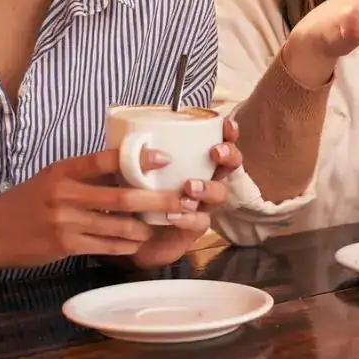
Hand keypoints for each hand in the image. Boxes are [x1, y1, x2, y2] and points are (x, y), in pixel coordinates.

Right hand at [0, 149, 190, 269]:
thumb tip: (130, 167)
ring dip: (146, 226)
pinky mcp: (65, 245)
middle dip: (158, 199)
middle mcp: (65, 193)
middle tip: (182, 200)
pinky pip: (107, 245)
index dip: (138, 158)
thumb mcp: (52, 178)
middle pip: (123, 195)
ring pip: (120, 224)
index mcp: (64, 170)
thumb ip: (86, 175)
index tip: (165, 158)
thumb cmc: (26, 202)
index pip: (106, 159)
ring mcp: (65, 221)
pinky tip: (139, 242)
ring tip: (163, 223)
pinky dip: (128, 244)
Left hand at [128, 117, 242, 268]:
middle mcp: (204, 180)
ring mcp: (203, 204)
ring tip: (189, 186)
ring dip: (208, 187)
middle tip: (214, 152)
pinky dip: (188, 217)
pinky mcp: (194, 228)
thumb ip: (134, 154)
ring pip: (220, 194)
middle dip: (228, 155)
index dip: (228, 133)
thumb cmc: (134, 194)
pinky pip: (200, 222)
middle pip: (230, 165)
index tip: (225, 124)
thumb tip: (131, 137)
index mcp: (194, 161)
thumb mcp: (131, 170)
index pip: (219, 142)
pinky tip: (173, 215)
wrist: (127, 234)